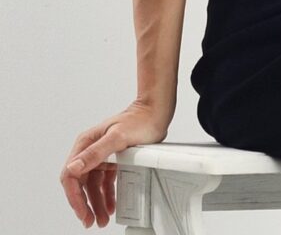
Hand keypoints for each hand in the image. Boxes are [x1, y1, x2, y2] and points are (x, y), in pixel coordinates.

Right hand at [60, 99, 170, 228]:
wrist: (156, 112)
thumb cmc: (139, 119)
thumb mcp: (117, 137)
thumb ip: (95, 153)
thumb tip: (74, 167)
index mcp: (86, 143)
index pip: (71, 175)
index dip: (74, 197)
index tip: (83, 212)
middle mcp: (91, 149)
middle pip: (81, 183)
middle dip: (84, 204)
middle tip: (90, 221)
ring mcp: (102, 154)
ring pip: (94, 185)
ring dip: (96, 203)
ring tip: (102, 219)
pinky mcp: (113, 158)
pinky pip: (105, 181)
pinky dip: (106, 194)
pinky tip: (110, 205)